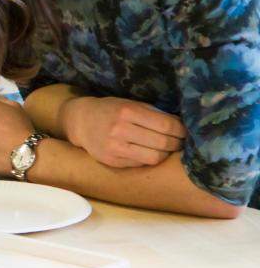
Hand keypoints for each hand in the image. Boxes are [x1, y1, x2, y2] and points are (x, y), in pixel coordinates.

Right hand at [61, 96, 185, 166]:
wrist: (80, 121)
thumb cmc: (109, 110)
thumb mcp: (129, 104)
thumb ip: (152, 113)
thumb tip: (180, 125)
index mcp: (127, 111)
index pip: (166, 125)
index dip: (181, 130)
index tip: (185, 131)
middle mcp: (120, 130)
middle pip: (163, 143)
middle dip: (177, 143)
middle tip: (180, 141)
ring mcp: (115, 147)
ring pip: (154, 157)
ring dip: (165, 153)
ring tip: (166, 148)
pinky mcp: (112, 161)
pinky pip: (141, 163)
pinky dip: (149, 158)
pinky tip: (149, 152)